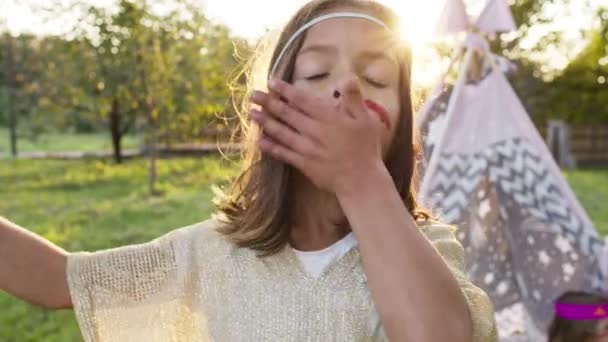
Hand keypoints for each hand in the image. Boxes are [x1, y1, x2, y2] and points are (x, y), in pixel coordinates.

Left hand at [249, 78, 386, 195]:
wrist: (361, 180)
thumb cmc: (366, 149)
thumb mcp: (366, 120)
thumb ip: (354, 99)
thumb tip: (347, 79)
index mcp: (328, 118)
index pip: (303, 100)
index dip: (286, 90)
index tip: (272, 82)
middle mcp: (314, 131)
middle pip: (287, 114)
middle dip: (269, 103)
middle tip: (252, 94)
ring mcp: (307, 149)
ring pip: (282, 133)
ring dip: (265, 122)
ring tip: (251, 113)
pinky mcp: (304, 164)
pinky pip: (284, 154)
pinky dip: (272, 147)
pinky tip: (260, 142)